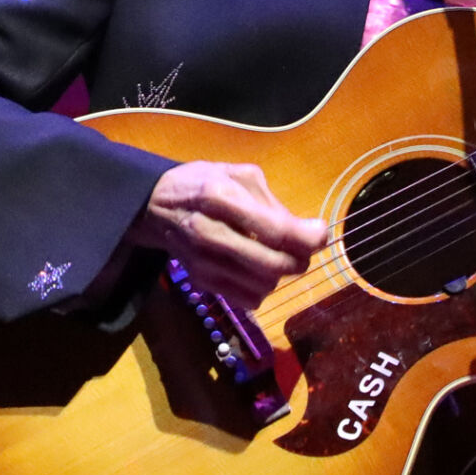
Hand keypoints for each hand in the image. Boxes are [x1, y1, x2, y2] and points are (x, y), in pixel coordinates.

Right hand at [132, 162, 327, 309]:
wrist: (155, 206)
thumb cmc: (203, 184)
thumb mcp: (238, 175)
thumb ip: (275, 203)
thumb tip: (311, 232)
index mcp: (219, 197)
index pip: (275, 230)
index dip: (308, 238)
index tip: (321, 233)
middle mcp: (209, 232)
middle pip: (272, 264)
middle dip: (299, 259)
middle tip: (302, 248)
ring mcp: (202, 262)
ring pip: (263, 285)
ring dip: (280, 274)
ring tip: (275, 254)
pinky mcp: (201, 281)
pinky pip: (248, 299)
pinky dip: (262, 288)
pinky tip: (256, 269)